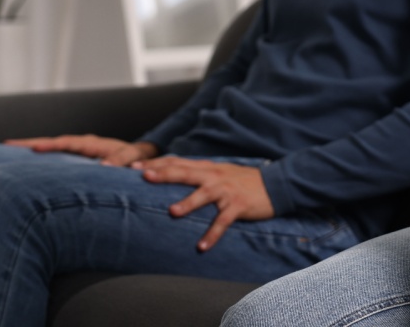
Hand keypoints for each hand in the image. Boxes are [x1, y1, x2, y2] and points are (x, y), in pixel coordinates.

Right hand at [5, 134, 158, 165]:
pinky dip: (41, 160)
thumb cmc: (136, 157)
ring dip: (32, 151)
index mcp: (91, 143)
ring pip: (52, 150)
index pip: (66, 142)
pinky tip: (26, 168)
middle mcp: (80, 145)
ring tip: (8, 153)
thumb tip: (105, 166)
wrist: (139, 157)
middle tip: (7, 145)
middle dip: (30, 143)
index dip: (49, 145)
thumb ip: (120, 160)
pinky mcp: (76, 161)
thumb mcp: (131, 157)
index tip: (32, 147)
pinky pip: (56, 159)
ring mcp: (77, 153)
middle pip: (52, 143)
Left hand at [134, 156, 274, 251]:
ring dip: (188, 203)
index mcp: (207, 168)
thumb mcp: (220, 172)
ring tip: (172, 212)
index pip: (177, 163)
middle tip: (144, 176)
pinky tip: (202, 246)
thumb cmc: (243, 181)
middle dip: (164, 174)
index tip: (134, 166)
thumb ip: (198, 173)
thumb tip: (172, 175)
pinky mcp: (238, 206)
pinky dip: (213, 234)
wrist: (275, 185)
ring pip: (204, 195)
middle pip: (185, 173)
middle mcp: (214, 176)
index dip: (156, 164)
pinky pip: (223, 222)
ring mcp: (226, 191)